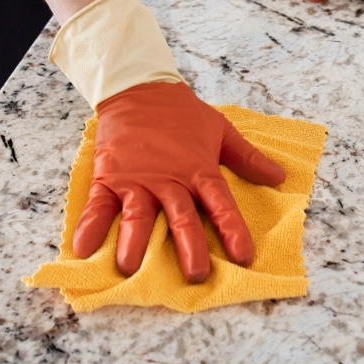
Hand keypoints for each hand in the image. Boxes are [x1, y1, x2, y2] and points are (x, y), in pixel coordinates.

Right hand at [72, 82, 285, 282]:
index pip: (220, 204)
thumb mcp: (221, 130)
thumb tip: (280, 177)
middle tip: (195, 275)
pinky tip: (84, 249)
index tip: (243, 256)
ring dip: (134, 241)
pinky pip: (98, 205)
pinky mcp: (109, 177)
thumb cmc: (182, 113)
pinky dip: (90, 226)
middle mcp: (169, 179)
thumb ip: (248, 157)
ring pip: (137, 215)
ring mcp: (136, 180)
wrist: (138, 88)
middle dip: (189, 246)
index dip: (232, 230)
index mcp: (198, 169)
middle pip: (181, 217)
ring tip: (129, 268)